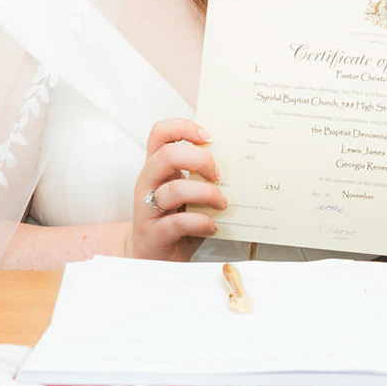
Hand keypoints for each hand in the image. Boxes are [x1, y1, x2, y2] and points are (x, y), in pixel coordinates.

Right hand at [128, 118, 224, 261]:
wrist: (153, 257)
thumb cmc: (175, 218)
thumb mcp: (186, 191)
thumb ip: (200, 174)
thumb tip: (239, 158)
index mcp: (157, 167)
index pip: (160, 133)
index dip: (183, 128)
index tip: (209, 137)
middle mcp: (148, 183)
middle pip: (167, 155)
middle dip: (200, 160)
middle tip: (218, 174)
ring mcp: (147, 208)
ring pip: (174, 190)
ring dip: (206, 194)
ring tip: (222, 203)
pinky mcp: (152, 234)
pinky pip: (177, 223)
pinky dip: (201, 222)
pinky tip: (212, 226)